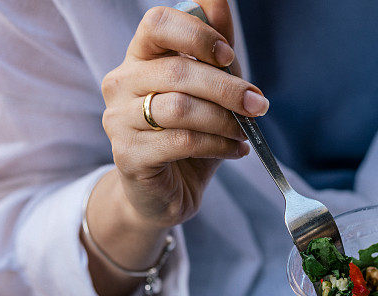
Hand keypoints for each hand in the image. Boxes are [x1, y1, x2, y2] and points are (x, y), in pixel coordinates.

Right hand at [100, 2, 267, 228]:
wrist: (163, 194)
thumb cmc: (186, 138)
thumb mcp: (207, 92)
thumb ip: (213, 49)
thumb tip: (218, 0)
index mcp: (139, 58)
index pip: (157, 23)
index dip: (196, 34)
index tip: (228, 56)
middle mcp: (121, 83)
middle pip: (178, 69)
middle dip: (228, 87)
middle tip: (258, 104)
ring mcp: (119, 120)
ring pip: (180, 108)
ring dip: (224, 120)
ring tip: (244, 132)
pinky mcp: (128, 155)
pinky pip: (181, 142)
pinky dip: (217, 145)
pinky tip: (235, 151)